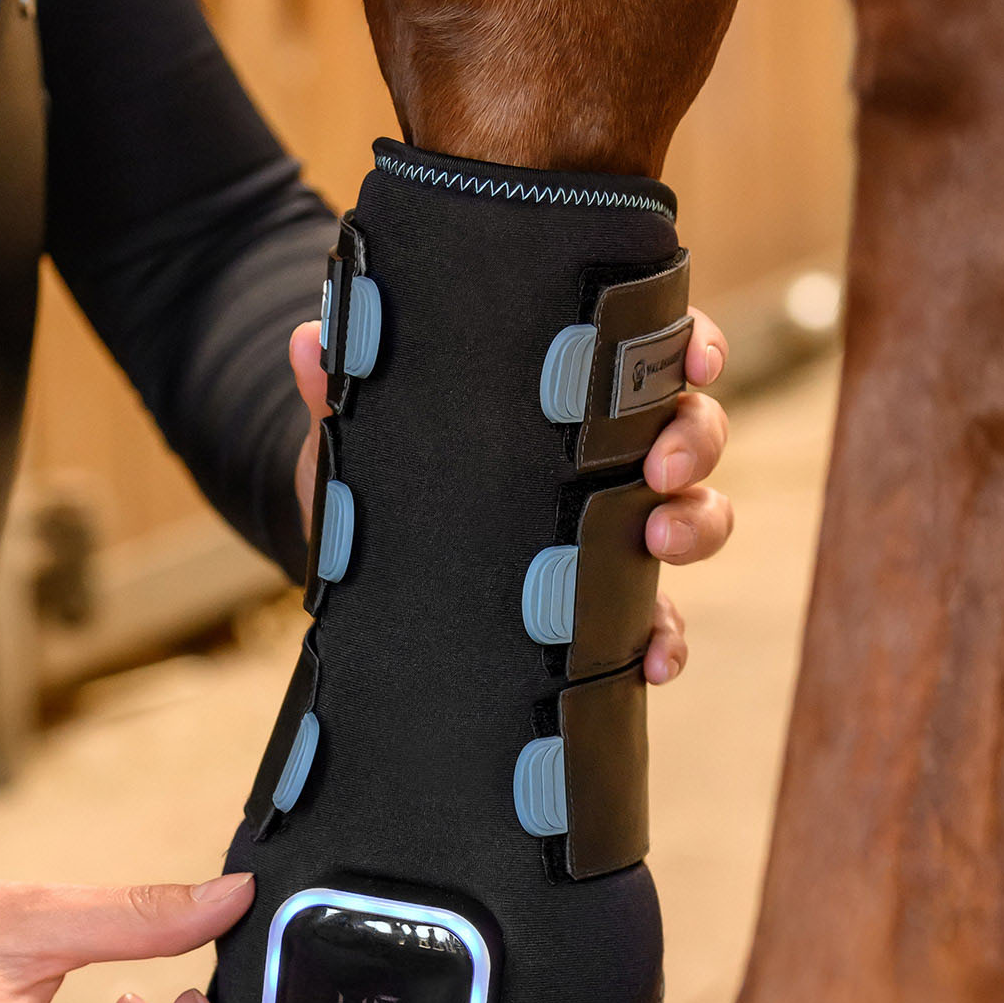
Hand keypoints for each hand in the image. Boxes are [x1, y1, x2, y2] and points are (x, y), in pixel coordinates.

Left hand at [289, 305, 731, 688]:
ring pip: (695, 519)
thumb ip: (340, 390)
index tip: (694, 361)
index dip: (688, 347)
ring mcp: (612, 535)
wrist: (359, 556)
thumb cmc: (382, 472)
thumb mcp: (361, 433)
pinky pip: (656, 625)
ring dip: (696, 528)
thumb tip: (306, 340)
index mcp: (570, 398)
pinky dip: (668, 643)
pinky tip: (655, 661)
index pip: (649, 354)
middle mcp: (609, 460)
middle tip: (659, 467)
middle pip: (692, 433)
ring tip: (659, 544)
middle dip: (694, 444)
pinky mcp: (600, 610)